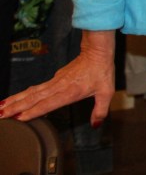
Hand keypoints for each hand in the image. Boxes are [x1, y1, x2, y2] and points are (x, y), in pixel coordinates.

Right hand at [0, 30, 114, 125]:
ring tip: (1, 108)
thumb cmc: (102, 70)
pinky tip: (16, 99)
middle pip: (33, 98)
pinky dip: (24, 94)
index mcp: (69, 92)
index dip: (32, 111)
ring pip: (32, 92)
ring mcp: (55, 81)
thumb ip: (100, 109)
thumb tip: (96, 124)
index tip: (18, 117)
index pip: (47, 103)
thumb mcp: (106, 92)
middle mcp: (58, 87)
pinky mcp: (55, 78)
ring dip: (15, 100)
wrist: (97, 51)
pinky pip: (36, 88)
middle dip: (15, 107)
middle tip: (0, 115)